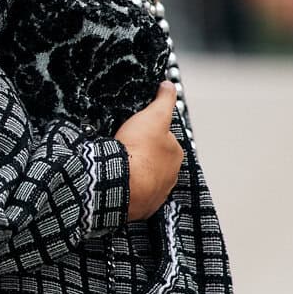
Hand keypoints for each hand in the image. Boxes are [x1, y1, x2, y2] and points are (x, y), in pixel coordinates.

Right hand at [116, 81, 181, 220]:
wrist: (120, 184)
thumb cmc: (138, 151)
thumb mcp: (153, 115)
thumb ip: (164, 99)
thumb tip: (169, 85)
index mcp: (175, 154)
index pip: (165, 139)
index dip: (149, 132)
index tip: (135, 131)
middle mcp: (170, 176)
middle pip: (156, 160)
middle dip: (143, 155)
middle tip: (124, 148)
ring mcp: (156, 194)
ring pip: (146, 179)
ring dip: (135, 174)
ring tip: (118, 166)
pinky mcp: (141, 208)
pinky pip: (135, 196)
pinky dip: (128, 189)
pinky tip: (117, 182)